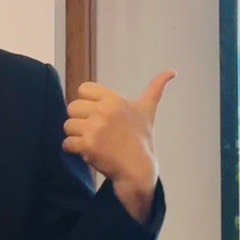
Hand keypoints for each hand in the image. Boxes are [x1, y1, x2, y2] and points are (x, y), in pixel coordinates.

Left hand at [64, 70, 174, 221]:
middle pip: (72, 108)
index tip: (99, 115)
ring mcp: (95, 129)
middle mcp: (104, 111)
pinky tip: (89, 152)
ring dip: (77, 136)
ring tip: (94, 142)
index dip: (87, 103)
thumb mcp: (147, 110)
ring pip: (68, 126)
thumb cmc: (141, 138)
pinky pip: (66, 143)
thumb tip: (173, 71)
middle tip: (97, 132)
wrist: (138, 169)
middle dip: (81, 121)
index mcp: (114, 99)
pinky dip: (74, 150)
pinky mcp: (88, 146)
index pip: (83, 89)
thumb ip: (156, 88)